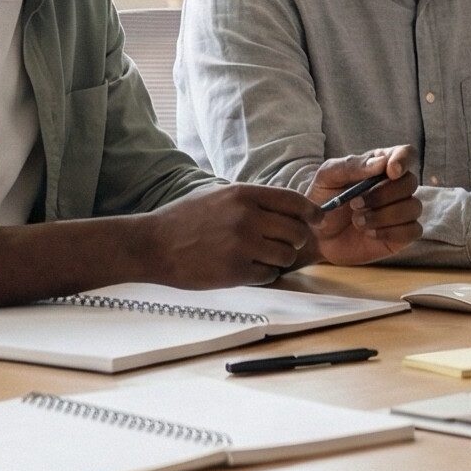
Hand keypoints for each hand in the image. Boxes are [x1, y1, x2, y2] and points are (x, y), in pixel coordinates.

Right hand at [140, 184, 317, 287]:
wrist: (153, 244)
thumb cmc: (185, 219)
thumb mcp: (218, 195)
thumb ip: (252, 200)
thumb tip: (288, 207)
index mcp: (243, 194)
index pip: (293, 201)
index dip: (311, 212)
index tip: (317, 219)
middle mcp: (247, 218)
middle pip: (296, 232)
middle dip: (295, 240)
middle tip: (284, 243)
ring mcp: (242, 246)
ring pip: (286, 256)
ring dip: (279, 259)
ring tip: (260, 256)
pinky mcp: (235, 272)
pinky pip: (268, 275)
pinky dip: (263, 274)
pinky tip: (246, 269)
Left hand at [308, 147, 421, 265]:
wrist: (317, 236)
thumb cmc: (324, 200)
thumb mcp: (328, 177)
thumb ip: (351, 166)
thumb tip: (381, 163)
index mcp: (380, 165)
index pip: (406, 153)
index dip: (403, 160)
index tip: (391, 172)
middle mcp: (395, 186)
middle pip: (409, 182)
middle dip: (382, 195)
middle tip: (355, 204)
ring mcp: (401, 211)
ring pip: (413, 207)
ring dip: (384, 216)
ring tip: (357, 222)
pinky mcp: (402, 234)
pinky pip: (413, 230)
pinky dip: (391, 232)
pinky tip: (370, 233)